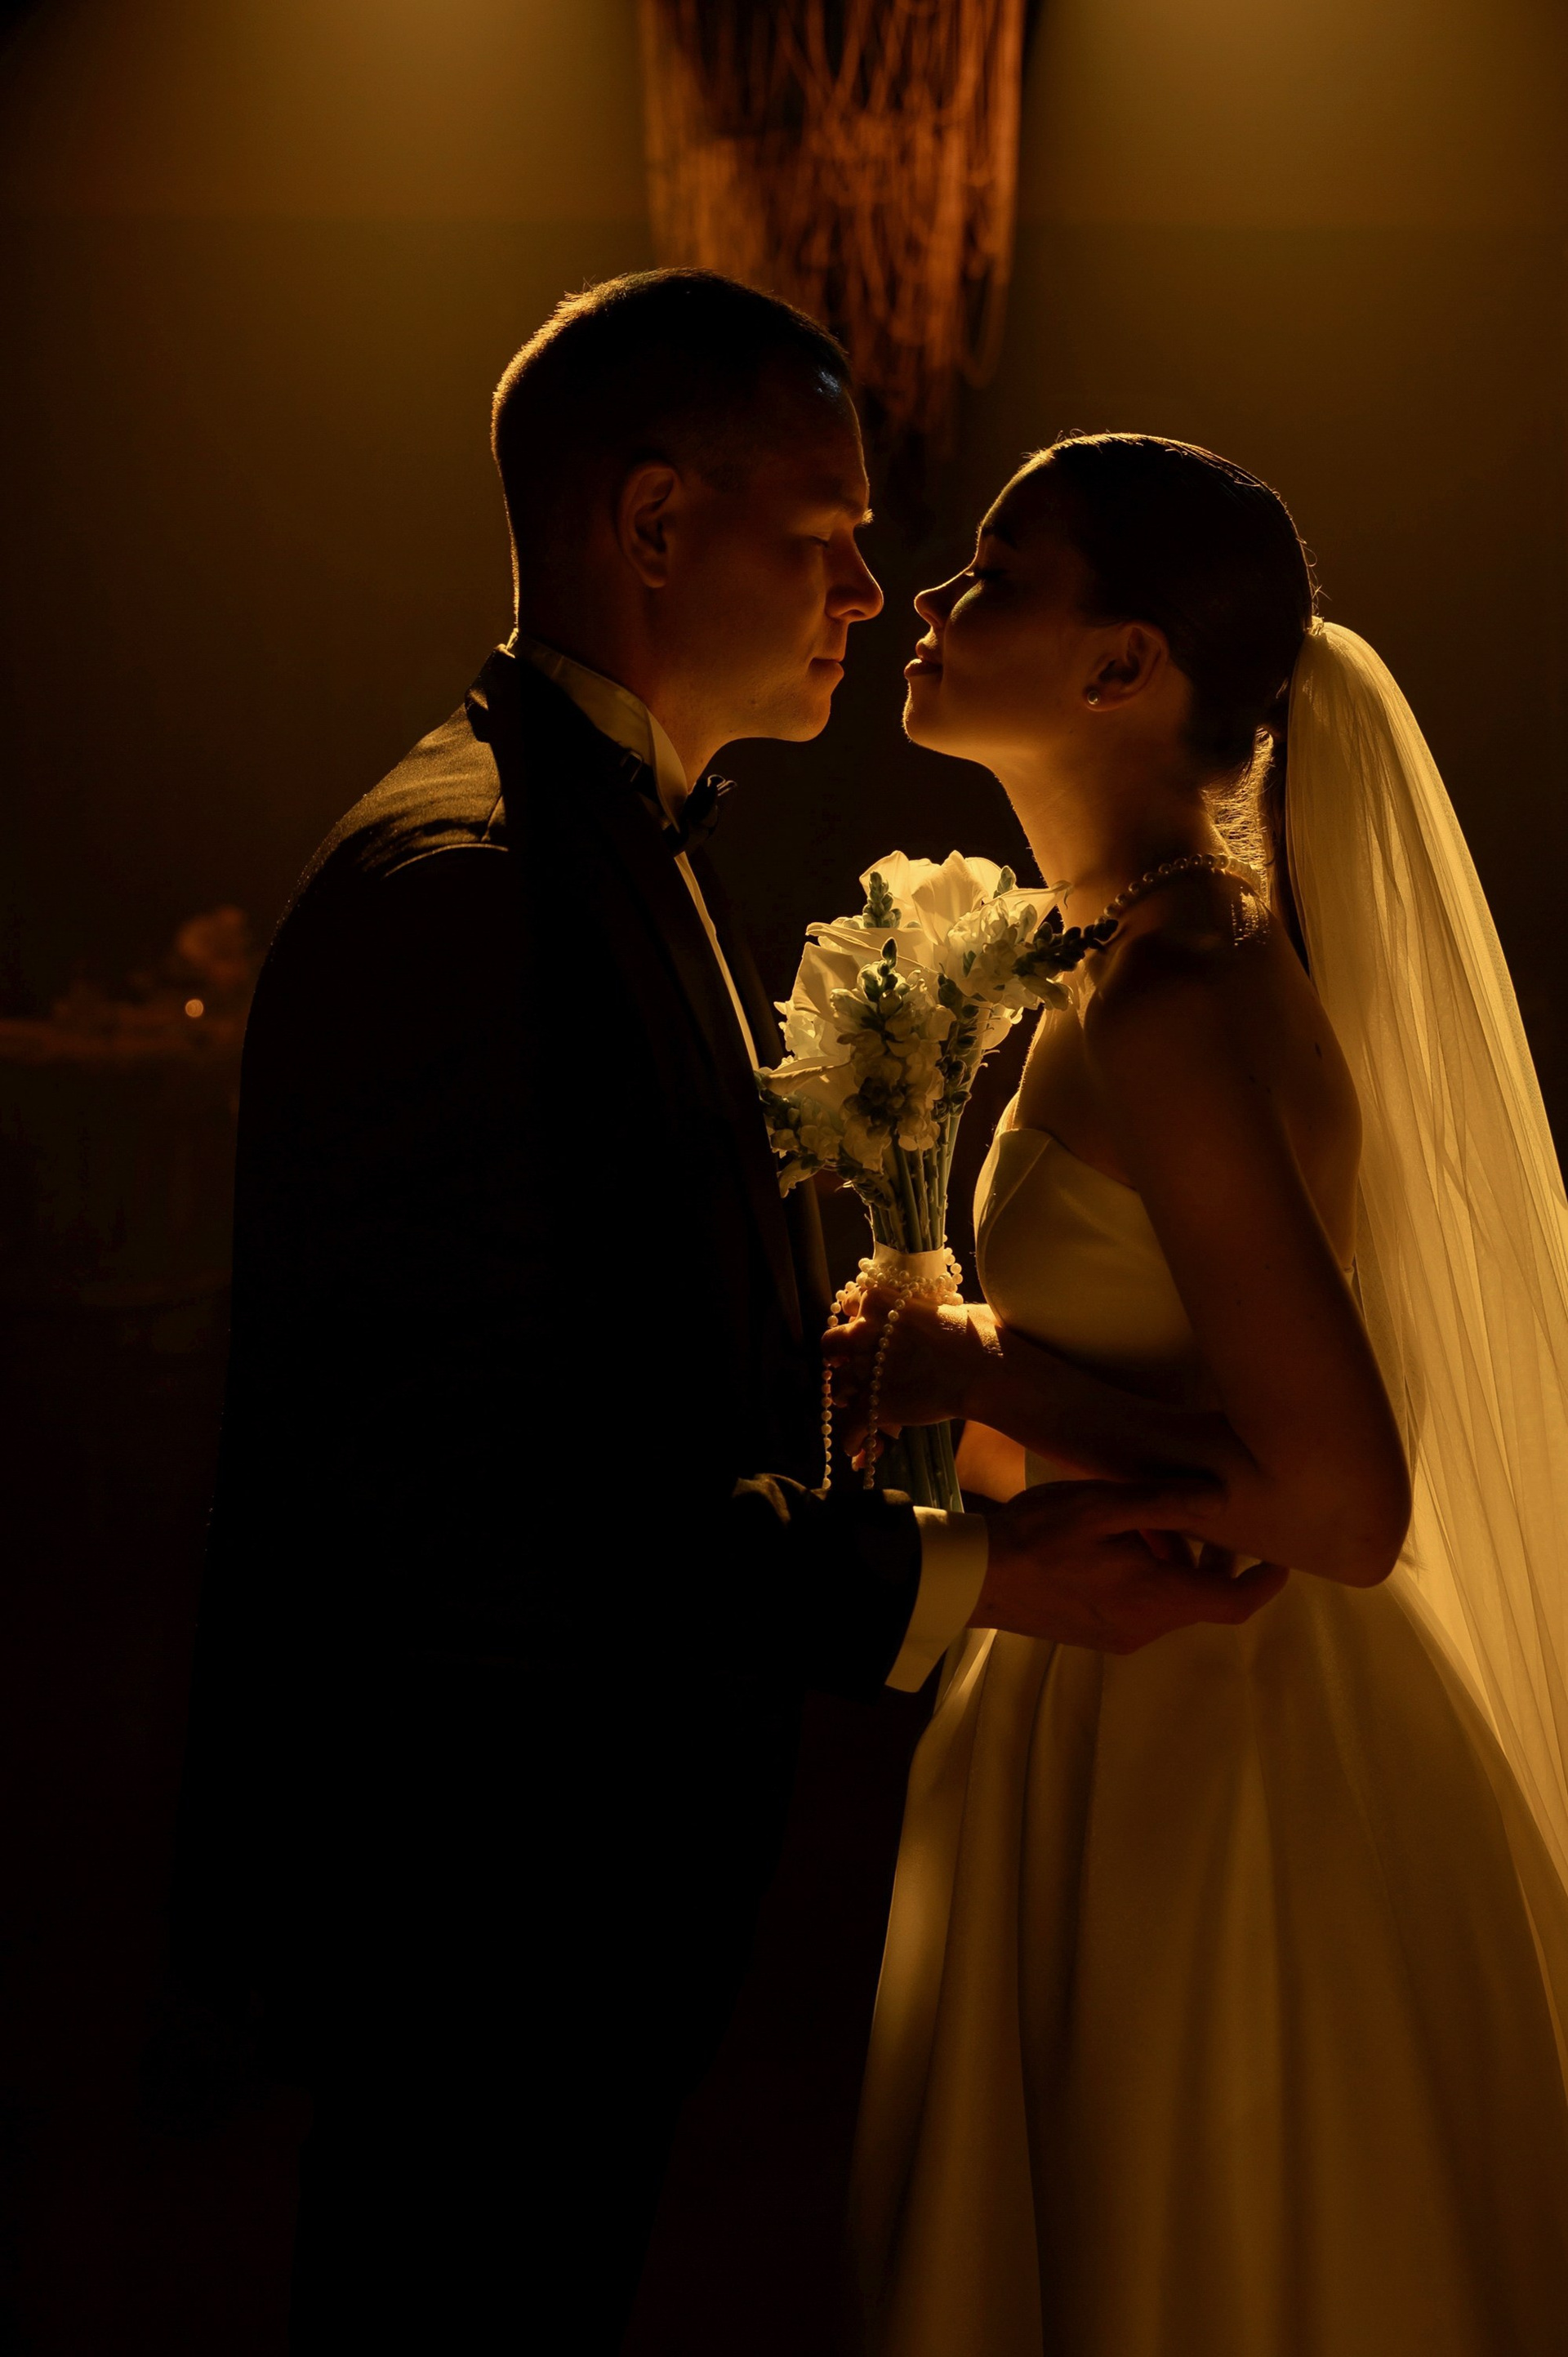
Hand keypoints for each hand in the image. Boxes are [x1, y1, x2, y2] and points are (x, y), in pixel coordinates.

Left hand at [822, 1284, 991, 1450]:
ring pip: (837, 1387)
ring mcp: (865, 1371)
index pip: (850, 1305)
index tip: (863, 1331)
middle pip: (830, 1344)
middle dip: (838, 1358)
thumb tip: (920, 1316)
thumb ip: (914, 1311)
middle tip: (849, 1367)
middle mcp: (863, 1333)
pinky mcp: (872, 1406)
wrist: (983, 1367)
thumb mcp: (937, 1306)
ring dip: (845, 1398)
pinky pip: (849, 1427)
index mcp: (878, 1301)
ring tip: (856, 1408)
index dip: (855, 1321)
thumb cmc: (975, 1333)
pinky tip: (858, 1449)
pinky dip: (852, 1440)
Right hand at [974, 1478, 1287, 1653]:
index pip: (1234, 1603)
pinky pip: (1141, 1607)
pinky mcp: (1095, 1634)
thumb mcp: (1103, 1505)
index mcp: (1157, 1599)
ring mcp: (1118, 1636)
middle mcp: (1145, 1628)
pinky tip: (1120, 1542)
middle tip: (1212, 1517)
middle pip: (1202, 1599)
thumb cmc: (1037, 1536)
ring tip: (1152, 1518)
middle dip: (1215, 1560)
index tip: (1282, 1557)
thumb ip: (1165, 1501)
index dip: (1266, 1582)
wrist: (975, 1578)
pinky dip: (1150, 1576)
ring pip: (1170, 1600)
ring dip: (1176, 1564)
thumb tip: (1224, 1499)